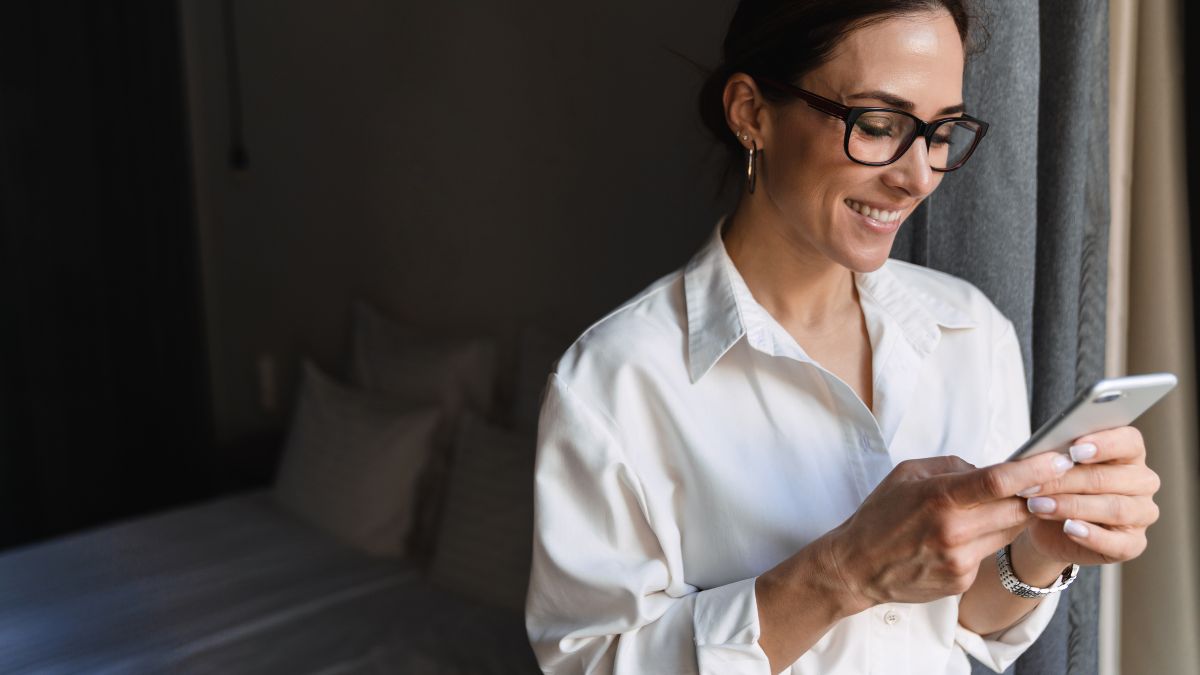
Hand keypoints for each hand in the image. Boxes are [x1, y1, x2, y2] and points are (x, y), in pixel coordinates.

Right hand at [821, 451, 1072, 612]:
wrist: (857, 566)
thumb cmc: (880, 516)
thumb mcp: (907, 474)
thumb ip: (951, 466)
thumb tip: (990, 468)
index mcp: (938, 497)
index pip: (997, 481)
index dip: (1034, 470)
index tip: (1059, 460)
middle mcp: (952, 530)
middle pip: (1016, 509)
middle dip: (1033, 495)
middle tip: (1043, 481)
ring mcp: (959, 559)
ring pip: (1008, 532)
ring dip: (1008, 517)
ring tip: (987, 509)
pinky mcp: (961, 580)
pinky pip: (988, 553)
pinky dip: (984, 540)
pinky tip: (959, 538)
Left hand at [1020, 426, 1160, 565]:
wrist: (1047, 527)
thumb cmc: (1055, 487)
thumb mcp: (1050, 468)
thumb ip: (1055, 456)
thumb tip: (1047, 456)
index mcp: (1128, 453)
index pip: (1129, 441)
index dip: (1103, 444)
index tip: (1073, 450)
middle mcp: (1141, 481)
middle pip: (1109, 478)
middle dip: (1067, 481)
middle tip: (1033, 485)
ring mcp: (1142, 513)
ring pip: (1115, 508)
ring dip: (1073, 507)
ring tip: (1040, 506)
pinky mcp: (1134, 543)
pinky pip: (1120, 543)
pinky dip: (1092, 536)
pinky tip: (1069, 529)